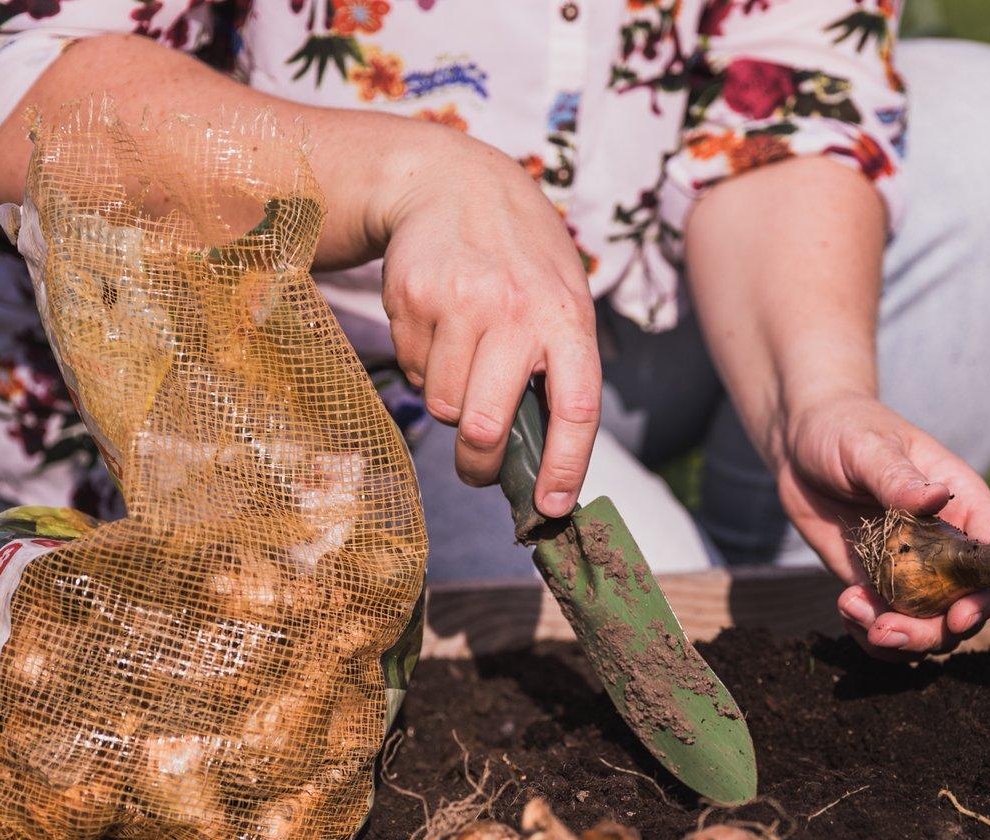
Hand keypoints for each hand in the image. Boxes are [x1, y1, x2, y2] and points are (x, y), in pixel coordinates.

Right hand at [375, 126, 599, 516]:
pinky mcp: (413, 298)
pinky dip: (426, 366)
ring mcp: (460, 303)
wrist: (454, 181)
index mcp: (568, 318)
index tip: (553, 507)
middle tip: (478, 468)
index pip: (577, 408)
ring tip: (465, 358)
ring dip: (452, 402)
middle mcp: (516, 311)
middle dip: (479, 462)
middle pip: (485, 425)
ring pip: (445, 405)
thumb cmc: (521, 258)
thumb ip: (558, 368)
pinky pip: (415, 370)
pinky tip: (439, 325)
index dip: (566, 466)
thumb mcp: (562, 299)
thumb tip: (543, 458)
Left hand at [773, 393, 989, 658]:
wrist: (801, 440)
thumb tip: (936, 497)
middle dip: (929, 632)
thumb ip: (898, 477)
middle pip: (963, 607)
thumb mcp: (868, 447)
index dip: (989, 596)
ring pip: (927, 627)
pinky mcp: (877, 583)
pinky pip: (886, 625)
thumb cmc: (845, 428)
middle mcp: (946, 545)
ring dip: (896, 639)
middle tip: (885, 631)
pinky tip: (845, 607)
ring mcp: (912, 570)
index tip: (959, 617)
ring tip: (853, 612)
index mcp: (963, 505)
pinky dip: (868, 633)